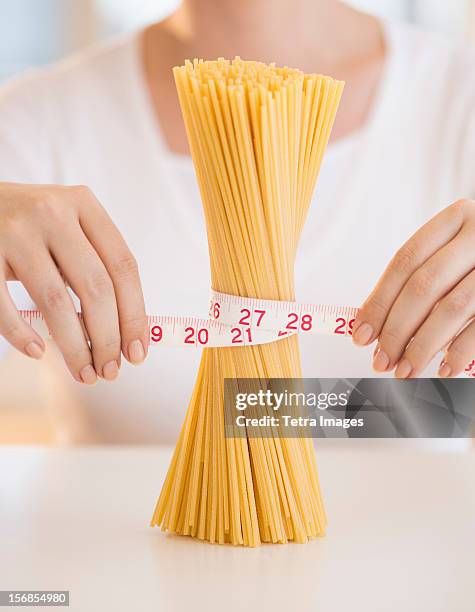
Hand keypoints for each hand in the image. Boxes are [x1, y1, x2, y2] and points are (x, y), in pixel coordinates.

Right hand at [0, 182, 148, 383]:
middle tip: (110, 370)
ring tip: (83, 372)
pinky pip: (4, 304)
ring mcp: (15, 231)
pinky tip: (38, 352)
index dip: (135, 315)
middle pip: (96, 287)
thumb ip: (94, 266)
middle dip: (108, 338)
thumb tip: (125, 333)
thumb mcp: (68, 229)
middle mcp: (53, 212)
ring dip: (74, 346)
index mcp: (84, 205)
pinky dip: (21, 334)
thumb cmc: (31, 226)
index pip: (124, 267)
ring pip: (56, 301)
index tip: (137, 352)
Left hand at [352, 199, 474, 378]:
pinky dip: (460, 350)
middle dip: (397, 329)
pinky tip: (445, 369)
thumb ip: (419, 278)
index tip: (361, 334)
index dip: (379, 301)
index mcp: (454, 220)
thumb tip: (372, 324)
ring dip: (423, 345)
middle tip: (381, 360)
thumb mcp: (453, 253)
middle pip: (424, 285)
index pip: (405, 262)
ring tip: (405, 370)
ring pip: (452, 307)